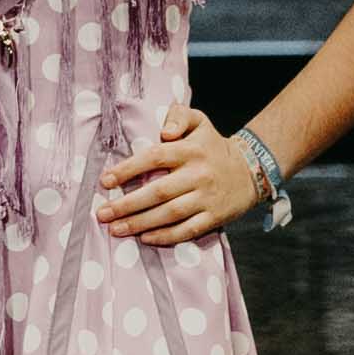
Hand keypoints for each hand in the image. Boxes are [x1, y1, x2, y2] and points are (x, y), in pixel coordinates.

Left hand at [96, 104, 261, 247]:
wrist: (251, 170)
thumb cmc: (212, 146)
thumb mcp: (199, 121)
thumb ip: (178, 116)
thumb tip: (164, 131)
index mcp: (190, 150)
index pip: (154, 157)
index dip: (128, 169)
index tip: (105, 181)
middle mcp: (198, 174)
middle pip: (158, 191)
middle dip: (127, 205)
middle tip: (102, 214)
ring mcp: (207, 198)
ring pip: (170, 214)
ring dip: (140, 223)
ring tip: (116, 229)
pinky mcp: (215, 217)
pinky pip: (188, 230)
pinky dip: (166, 236)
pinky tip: (145, 238)